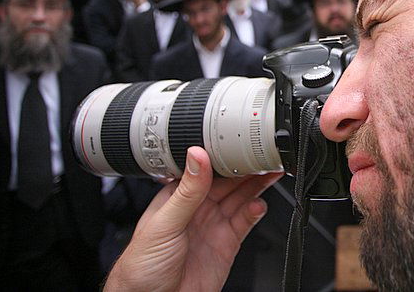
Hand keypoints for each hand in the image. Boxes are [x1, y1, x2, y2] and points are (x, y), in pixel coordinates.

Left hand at [104, 147, 282, 291]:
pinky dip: (256, 213)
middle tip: (265, 156)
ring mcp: (213, 226)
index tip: (241, 146)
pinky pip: (245, 223)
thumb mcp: (164, 223)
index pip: (207, 171)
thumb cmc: (142, 267)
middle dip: (247, 169)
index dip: (225, 158)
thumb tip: (197, 155)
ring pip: (241, 199)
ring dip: (257, 186)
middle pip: (229, 183)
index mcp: (178, 198)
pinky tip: (259, 205)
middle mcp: (198, 209)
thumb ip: (187, 190)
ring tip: (271, 174)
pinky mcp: (227, 245)